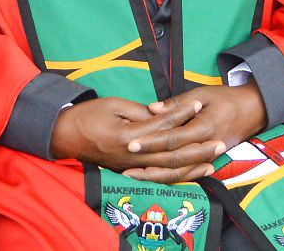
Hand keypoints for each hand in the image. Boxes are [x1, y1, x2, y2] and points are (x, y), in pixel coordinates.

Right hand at [49, 96, 223, 183]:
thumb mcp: (112, 105)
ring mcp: (131, 167)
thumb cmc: (86, 116)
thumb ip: (139, 112)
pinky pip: (159, 177)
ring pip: (169, 171)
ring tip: (214, 159)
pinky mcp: (130, 172)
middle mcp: (132, 155)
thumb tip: (161, 114)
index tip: (199, 104)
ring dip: (193, 166)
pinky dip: (178, 176)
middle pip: (172, 154)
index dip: (182, 114)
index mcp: (127, 135)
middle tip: (220, 140)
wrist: (64, 137)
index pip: (162, 125)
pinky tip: (193, 172)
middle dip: (198, 148)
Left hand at [123, 83, 267, 181]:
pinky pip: (188, 173)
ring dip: (156, 176)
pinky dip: (170, 178)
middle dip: (148, 164)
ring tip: (133, 177)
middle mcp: (206, 147)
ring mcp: (210, 157)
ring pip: (180, 172)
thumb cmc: (225, 98)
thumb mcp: (202, 94)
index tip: (130, 144)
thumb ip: (176, 104)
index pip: (172, 139)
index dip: (151, 142)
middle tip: (125, 168)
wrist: (254, 110)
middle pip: (174, 161)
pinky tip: (153, 179)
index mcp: (204, 128)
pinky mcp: (210, 161)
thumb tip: (152, 109)